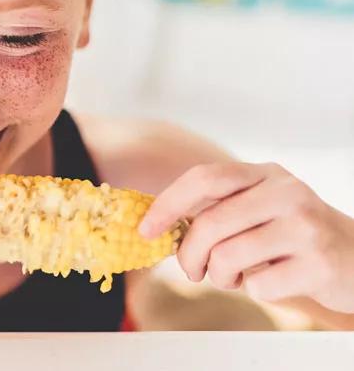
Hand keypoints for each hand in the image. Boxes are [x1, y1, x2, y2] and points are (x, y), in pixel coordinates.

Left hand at [139, 162, 353, 312]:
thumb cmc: (292, 237)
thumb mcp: (258, 209)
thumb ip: (216, 210)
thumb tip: (156, 225)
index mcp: (264, 174)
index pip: (204, 178)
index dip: (168, 203)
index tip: (146, 230)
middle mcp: (286, 192)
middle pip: (209, 223)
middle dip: (189, 255)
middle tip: (191, 271)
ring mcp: (305, 226)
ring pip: (228, 257)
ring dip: (221, 277)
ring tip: (237, 275)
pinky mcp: (319, 263)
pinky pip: (258, 285)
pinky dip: (254, 290)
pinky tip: (273, 281)